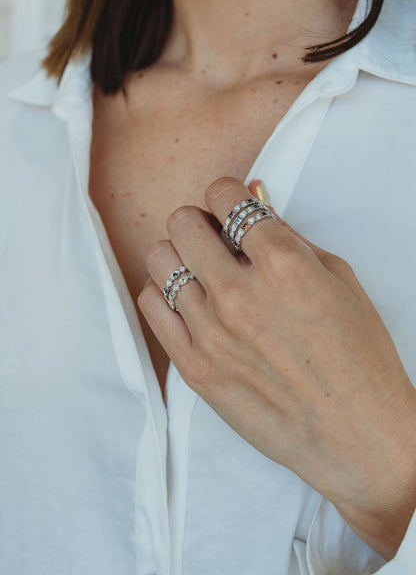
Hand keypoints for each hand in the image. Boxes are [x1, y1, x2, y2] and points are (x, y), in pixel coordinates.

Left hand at [138, 176, 415, 559]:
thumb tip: (253, 199)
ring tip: (202, 273)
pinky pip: (150, 304)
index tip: (231, 207)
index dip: (227, 194)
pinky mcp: (193, 366)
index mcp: (282, 264)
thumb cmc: (359, 357)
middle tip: (215, 239)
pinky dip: (164, 293)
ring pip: (159, 260)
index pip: (224, 195)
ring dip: (180, 256)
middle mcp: (238, 293)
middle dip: (199, 221)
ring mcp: (210, 332)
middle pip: (182, 222)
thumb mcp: (339, 279)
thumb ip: (289, 236)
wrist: (355, 434)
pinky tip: (189, 302)